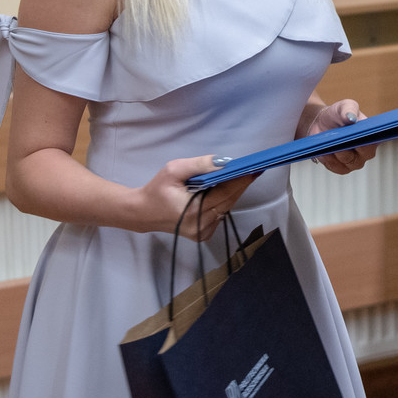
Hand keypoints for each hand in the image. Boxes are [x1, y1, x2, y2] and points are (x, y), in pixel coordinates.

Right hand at [129, 154, 256, 239]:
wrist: (142, 212)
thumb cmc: (157, 190)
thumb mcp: (174, 170)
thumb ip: (199, 165)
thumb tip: (224, 162)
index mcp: (193, 211)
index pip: (225, 193)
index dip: (240, 180)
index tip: (254, 168)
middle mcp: (201, 226)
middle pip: (228, 201)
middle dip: (239, 185)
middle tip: (252, 169)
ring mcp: (202, 233)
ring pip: (226, 208)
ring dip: (231, 193)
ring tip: (238, 177)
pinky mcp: (202, 235)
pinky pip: (219, 215)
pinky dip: (222, 202)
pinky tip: (221, 190)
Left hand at [305, 98, 376, 174]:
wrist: (321, 124)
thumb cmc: (338, 114)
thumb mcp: (344, 106)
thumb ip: (349, 109)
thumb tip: (351, 118)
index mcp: (373, 135)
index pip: (376, 139)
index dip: (371, 138)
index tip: (362, 135)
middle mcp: (367, 151)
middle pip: (365, 153)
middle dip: (354, 145)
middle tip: (342, 139)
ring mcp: (355, 161)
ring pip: (350, 161)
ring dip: (339, 153)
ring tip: (329, 144)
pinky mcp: (342, 168)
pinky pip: (337, 167)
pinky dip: (330, 160)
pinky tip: (323, 152)